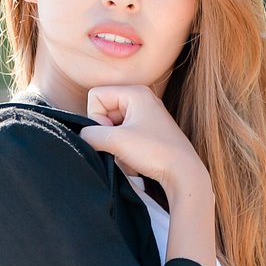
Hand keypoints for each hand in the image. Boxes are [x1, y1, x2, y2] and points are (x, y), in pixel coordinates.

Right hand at [76, 85, 207, 194]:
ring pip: (111, 126)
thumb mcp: (115, 141)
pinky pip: (122, 136)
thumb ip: (90, 134)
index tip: (114, 134)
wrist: (183, 174)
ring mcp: (145, 115)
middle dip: (106, 133)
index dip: (97, 118)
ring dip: (115, 144)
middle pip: (103, 110)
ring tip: (131, 154)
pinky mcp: (148, 131)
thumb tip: (81, 136)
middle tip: (123, 145)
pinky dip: (124, 149)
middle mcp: (141, 98)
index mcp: (135, 92)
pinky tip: (136, 159)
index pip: (95, 96)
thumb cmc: (154, 152)